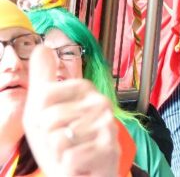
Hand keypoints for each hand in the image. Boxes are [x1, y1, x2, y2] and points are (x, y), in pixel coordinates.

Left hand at [23, 47, 121, 176]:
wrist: (81, 172)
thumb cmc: (61, 142)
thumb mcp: (43, 109)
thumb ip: (44, 78)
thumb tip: (43, 46)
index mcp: (85, 89)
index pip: (43, 96)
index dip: (38, 116)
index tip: (51, 123)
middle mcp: (101, 101)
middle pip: (49, 119)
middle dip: (48, 137)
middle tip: (62, 141)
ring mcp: (108, 123)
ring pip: (59, 138)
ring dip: (59, 152)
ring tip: (72, 151)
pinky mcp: (110, 147)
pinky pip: (70, 156)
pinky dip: (68, 165)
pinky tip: (80, 162)